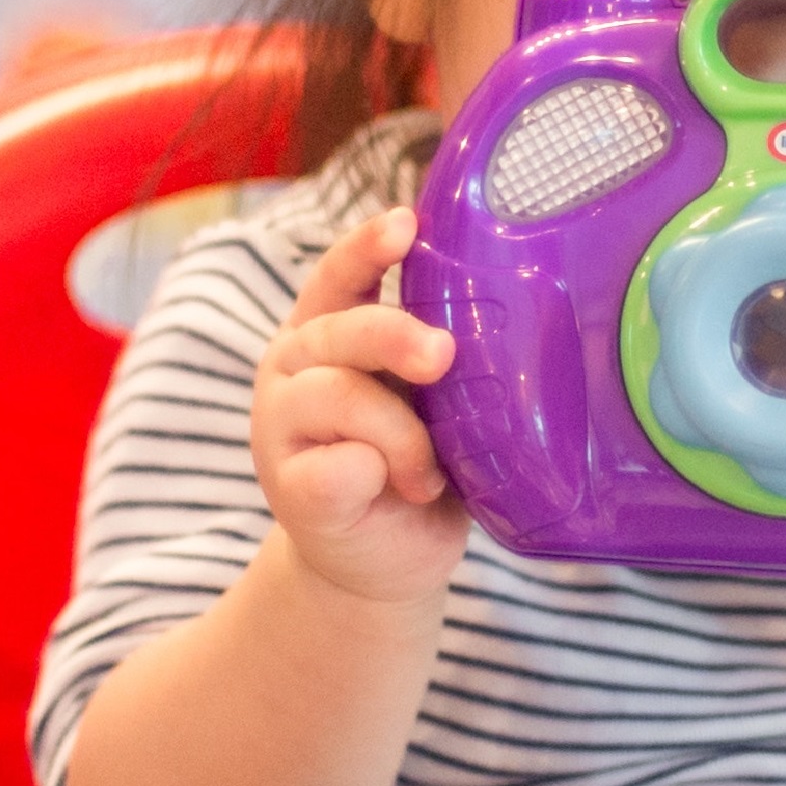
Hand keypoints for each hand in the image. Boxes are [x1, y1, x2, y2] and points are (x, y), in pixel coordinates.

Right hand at [252, 207, 469, 605]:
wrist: (382, 564)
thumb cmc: (415, 466)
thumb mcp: (431, 402)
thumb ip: (438, 362)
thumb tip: (505, 327)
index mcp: (329, 330)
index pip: (343, 273)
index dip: (369, 244)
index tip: (406, 221)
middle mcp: (295, 365)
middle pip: (345, 331)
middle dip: (399, 338)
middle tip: (444, 356)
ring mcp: (280, 426)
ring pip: (342, 397)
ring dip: (402, 436)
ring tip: (427, 473)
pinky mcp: (289, 490)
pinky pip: (337, 467)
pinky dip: (377, 475)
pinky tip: (394, 491)